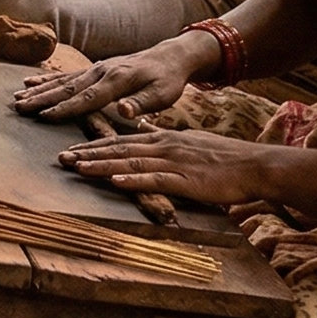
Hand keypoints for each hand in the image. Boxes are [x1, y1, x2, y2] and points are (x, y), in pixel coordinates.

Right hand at [12, 35, 211, 122]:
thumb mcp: (163, 94)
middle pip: (67, 87)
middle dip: (42, 98)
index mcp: (117, 80)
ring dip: (39, 89)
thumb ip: (142, 104)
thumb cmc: (167, 80)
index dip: (66, 108)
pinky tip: (30, 82)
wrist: (169, 56)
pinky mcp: (93, 68)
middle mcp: (101, 71)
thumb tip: (124, 110)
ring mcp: (95, 68)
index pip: (87, 97)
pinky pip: (65, 75)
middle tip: (20, 106)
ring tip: (18, 96)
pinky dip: (46, 79)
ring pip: (62, 80)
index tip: (45, 116)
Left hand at [57, 128, 283, 208]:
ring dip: (102, 165)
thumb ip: (166, 141)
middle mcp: (164, 146)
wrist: (255, 165)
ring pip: (130, 163)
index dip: (94, 145)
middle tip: (61, 158)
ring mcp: (174, 162)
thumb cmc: (224, 157)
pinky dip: (133, 180)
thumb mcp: (190, 143)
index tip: (71, 150)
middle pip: (118, 149)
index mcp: (163, 139)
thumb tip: (146, 135)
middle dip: (88, 153)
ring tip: (78, 168)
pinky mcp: (186, 180)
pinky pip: (155, 180)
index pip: (121, 141)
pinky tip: (115, 182)